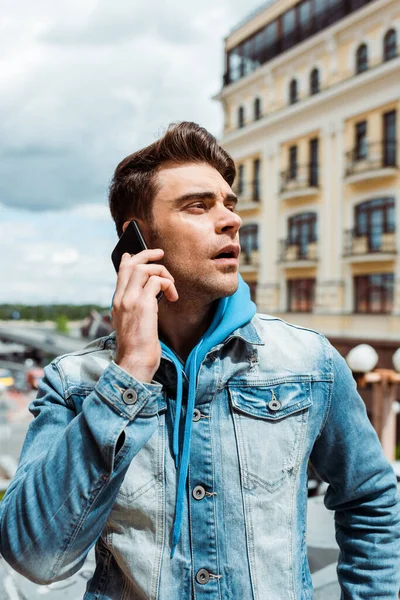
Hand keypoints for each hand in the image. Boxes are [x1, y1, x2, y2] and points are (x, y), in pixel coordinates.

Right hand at [111, 249, 177, 381]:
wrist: (134, 362)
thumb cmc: (137, 348)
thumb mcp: (132, 324)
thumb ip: (136, 308)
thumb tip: (150, 297)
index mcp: (117, 302)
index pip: (121, 272)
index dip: (130, 259)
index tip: (135, 254)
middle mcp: (121, 298)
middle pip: (131, 264)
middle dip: (147, 255)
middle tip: (160, 254)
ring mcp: (130, 300)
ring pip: (144, 269)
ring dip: (162, 272)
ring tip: (171, 286)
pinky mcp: (143, 304)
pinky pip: (157, 281)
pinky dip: (168, 284)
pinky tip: (173, 297)